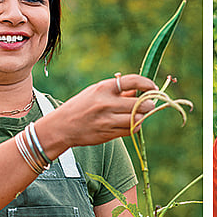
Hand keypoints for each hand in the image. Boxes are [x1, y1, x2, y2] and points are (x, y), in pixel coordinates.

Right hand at [35, 74, 157, 152]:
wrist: (62, 126)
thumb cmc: (81, 106)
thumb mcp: (96, 92)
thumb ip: (118, 92)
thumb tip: (140, 92)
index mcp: (103, 88)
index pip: (132, 81)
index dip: (147, 84)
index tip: (153, 87)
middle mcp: (106, 104)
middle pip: (141, 104)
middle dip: (149, 104)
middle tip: (150, 104)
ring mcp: (107, 120)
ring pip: (137, 119)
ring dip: (143, 117)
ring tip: (140, 114)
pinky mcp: (108, 134)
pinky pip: (129, 130)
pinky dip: (134, 126)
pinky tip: (130, 123)